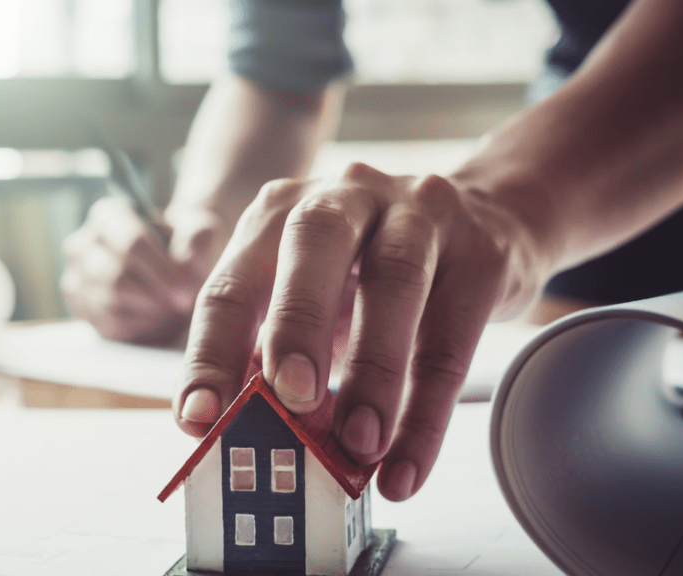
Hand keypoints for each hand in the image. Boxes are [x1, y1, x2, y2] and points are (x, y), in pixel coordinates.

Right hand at [61, 196, 228, 344]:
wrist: (176, 272)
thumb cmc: (185, 248)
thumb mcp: (200, 234)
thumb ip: (198, 238)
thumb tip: (188, 260)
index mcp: (109, 215)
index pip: (130, 242)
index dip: (161, 271)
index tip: (188, 292)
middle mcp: (83, 244)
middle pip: (115, 277)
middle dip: (155, 295)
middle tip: (185, 305)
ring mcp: (77, 278)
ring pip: (109, 302)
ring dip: (148, 311)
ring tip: (173, 307)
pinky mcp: (82, 310)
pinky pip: (108, 325)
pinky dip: (139, 326)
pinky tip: (157, 317)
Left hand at [173, 163, 549, 500]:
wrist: (485, 218)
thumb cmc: (372, 271)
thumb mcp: (313, 295)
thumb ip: (272, 350)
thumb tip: (238, 433)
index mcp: (281, 214)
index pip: (231, 283)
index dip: (210, 352)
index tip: (197, 419)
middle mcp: (344, 196)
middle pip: (313, 241)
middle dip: (294, 322)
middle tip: (290, 399)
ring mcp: (418, 213)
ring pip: (395, 280)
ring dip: (373, 372)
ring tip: (359, 446)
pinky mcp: (481, 251)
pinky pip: (453, 336)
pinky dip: (428, 413)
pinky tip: (406, 466)